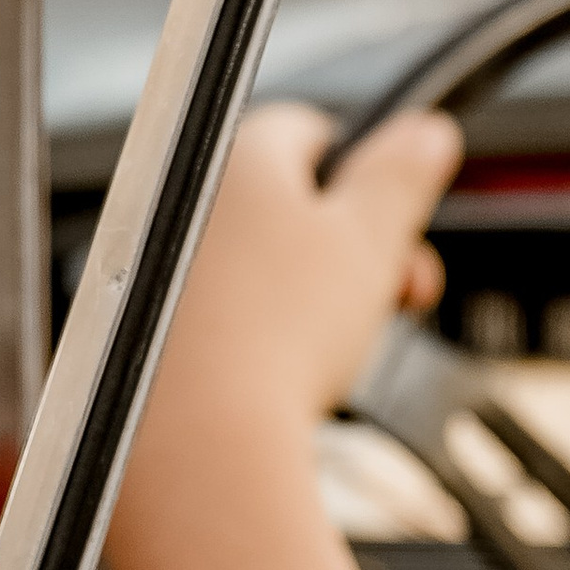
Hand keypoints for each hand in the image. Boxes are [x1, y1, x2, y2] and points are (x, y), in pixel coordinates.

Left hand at [142, 99, 460, 453]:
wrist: (203, 439)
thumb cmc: (279, 335)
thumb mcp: (371, 241)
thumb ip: (401, 177)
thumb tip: (425, 131)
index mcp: (238, 156)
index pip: (309, 131)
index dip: (361, 176)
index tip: (391, 222)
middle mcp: (182, 198)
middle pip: (283, 202)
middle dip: (348, 245)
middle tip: (391, 290)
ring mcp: (155, 264)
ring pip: (253, 262)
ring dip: (306, 293)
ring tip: (337, 342)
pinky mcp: (144, 327)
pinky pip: (216, 313)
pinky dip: (256, 334)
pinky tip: (283, 371)